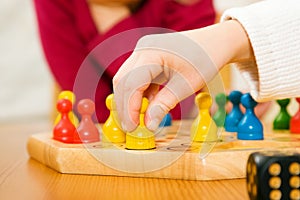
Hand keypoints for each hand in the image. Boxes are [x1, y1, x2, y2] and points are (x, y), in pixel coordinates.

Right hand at [113, 20, 252, 131]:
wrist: (215, 42)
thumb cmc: (205, 59)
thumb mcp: (186, 85)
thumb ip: (164, 104)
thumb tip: (148, 125)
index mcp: (152, 52)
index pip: (131, 83)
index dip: (129, 108)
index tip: (133, 128)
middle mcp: (143, 49)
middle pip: (123, 81)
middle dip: (125, 106)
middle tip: (131, 128)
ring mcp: (143, 52)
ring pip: (126, 80)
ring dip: (130, 101)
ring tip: (138, 120)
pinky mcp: (147, 58)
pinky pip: (136, 78)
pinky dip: (139, 94)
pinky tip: (148, 106)